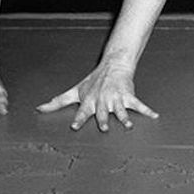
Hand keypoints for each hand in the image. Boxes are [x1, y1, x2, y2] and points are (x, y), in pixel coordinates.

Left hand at [36, 61, 157, 131]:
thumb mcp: (74, 91)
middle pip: (103, 112)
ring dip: (124, 117)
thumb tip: (38, 108)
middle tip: (104, 127)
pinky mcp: (129, 96)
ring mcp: (116, 99)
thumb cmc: (92, 81)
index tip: (74, 125)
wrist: (112, 66)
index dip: (79, 118)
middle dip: (103, 119)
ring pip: (121, 110)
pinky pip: (139, 104)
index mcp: (89, 101)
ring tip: (129, 125)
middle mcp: (103, 100)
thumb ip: (57, 102)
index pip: (83, 112)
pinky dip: (148, 110)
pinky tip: (155, 116)